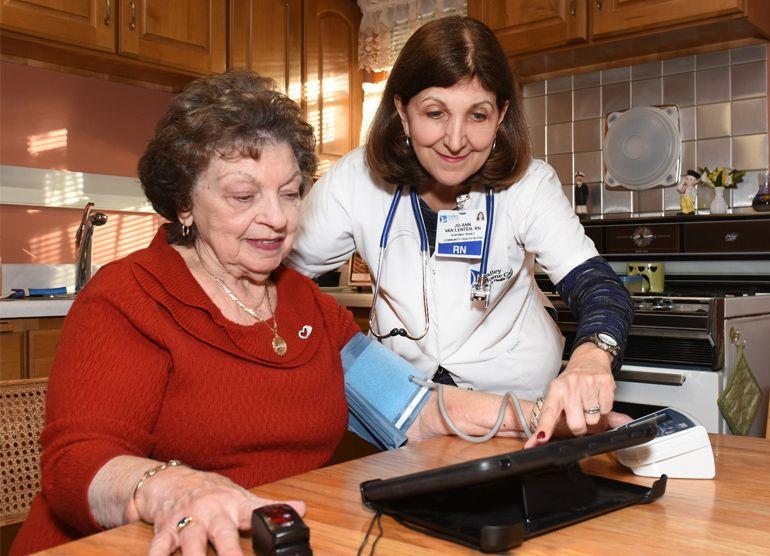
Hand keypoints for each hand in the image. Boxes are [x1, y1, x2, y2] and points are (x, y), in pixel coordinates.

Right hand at [133, 465, 304, 555]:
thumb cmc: (210, 492)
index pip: (255, 515)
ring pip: (192, 542)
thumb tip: (302, 509)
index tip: (278, 542)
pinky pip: (159, 546)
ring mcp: (188, 521)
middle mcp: (211, 512)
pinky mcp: (165, 530)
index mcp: (234, 505)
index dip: (266, 525)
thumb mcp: (241, 497)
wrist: (171, 481)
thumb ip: (268, 507)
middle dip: (230, 553)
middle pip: (223, 534)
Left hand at [523, 342, 615, 447]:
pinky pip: (606, 410)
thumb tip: (539, 440)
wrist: (589, 358)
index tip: (541, 439)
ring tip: (588, 403)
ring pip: (593, 420)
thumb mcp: (557, 394)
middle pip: (577, 425)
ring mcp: (588, 383)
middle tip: (578, 415)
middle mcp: (571, 386)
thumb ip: (550, 416)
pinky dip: (604, 408)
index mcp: (556, 390)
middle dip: (579, 426)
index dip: (545, 428)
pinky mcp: (605, 383)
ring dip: (592, 416)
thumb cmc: (571, 381)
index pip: (548, 413)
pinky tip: (598, 398)